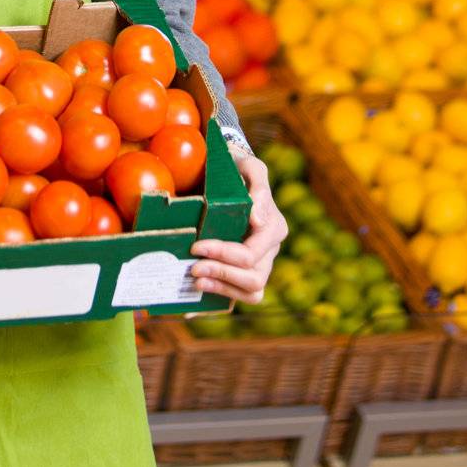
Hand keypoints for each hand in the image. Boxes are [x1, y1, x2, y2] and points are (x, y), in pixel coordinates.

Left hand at [189, 151, 286, 304]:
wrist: (225, 173)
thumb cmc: (237, 168)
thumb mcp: (249, 166)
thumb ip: (258, 185)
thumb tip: (257, 219)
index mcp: (273, 228)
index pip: (251, 254)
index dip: (224, 254)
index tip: (197, 246)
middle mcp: (269, 250)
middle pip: (253, 279)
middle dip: (221, 275)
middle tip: (193, 267)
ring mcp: (259, 264)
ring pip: (251, 293)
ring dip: (222, 290)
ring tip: (196, 281)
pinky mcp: (243, 272)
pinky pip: (238, 296)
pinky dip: (219, 299)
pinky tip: (195, 297)